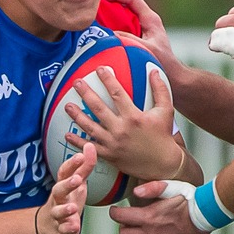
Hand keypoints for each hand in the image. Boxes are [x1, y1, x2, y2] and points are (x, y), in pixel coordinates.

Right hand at [34, 143, 94, 233]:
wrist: (49, 228)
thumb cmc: (65, 201)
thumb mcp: (76, 183)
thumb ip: (84, 167)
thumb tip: (90, 146)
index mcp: (63, 185)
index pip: (64, 173)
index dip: (71, 165)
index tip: (80, 156)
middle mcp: (58, 199)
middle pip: (58, 190)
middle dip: (67, 184)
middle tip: (76, 180)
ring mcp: (57, 215)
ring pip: (58, 211)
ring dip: (65, 209)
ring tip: (73, 207)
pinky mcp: (60, 230)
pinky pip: (63, 229)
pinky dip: (68, 228)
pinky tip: (74, 227)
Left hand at [64, 64, 184, 181]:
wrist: (162, 164)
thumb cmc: (163, 136)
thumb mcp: (166, 111)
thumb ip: (160, 90)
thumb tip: (155, 71)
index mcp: (134, 116)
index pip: (117, 94)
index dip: (107, 80)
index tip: (99, 69)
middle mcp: (121, 129)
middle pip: (98, 108)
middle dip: (86, 93)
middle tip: (76, 83)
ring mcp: (113, 143)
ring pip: (90, 127)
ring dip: (77, 116)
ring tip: (67, 106)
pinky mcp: (109, 155)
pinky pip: (90, 147)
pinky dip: (78, 142)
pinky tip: (68, 134)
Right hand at [99, 0, 175, 61]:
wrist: (171, 72)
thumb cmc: (163, 61)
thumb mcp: (147, 49)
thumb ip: (131, 40)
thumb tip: (111, 33)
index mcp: (150, 18)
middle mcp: (145, 19)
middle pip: (126, 1)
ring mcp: (140, 25)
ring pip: (123, 11)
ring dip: (109, 7)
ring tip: (94, 5)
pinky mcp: (135, 34)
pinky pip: (121, 23)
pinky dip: (110, 20)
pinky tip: (99, 21)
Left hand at [111, 179, 206, 233]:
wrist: (207, 214)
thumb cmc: (189, 198)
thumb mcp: (171, 187)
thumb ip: (151, 188)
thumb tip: (134, 192)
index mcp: (148, 217)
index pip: (120, 217)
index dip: (115, 212)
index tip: (116, 210)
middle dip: (122, 227)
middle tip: (127, 221)